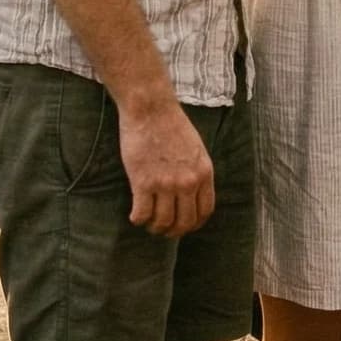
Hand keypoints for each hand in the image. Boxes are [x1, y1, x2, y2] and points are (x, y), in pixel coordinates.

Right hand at [118, 98, 215, 238]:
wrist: (151, 109)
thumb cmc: (171, 124)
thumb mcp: (196, 149)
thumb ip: (196, 172)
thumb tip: (192, 194)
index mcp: (204, 173)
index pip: (205, 211)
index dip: (194, 224)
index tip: (184, 226)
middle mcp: (188, 182)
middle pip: (184, 222)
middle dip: (173, 231)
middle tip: (163, 229)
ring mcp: (166, 184)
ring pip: (162, 222)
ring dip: (154, 227)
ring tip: (148, 223)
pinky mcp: (143, 182)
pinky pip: (142, 214)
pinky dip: (138, 219)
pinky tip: (135, 215)